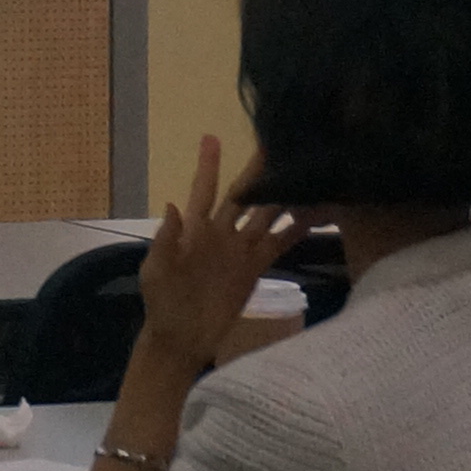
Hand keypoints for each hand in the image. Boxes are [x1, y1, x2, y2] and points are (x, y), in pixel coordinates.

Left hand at [136, 132, 310, 369]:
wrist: (180, 333)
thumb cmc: (161, 298)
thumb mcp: (156, 269)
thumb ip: (165, 239)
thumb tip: (172, 206)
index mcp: (193, 229)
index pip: (202, 190)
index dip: (207, 166)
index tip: (212, 137)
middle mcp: (220, 233)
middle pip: (242, 196)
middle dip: (256, 172)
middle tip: (272, 144)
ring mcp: (240, 249)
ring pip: (265, 216)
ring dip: (282, 197)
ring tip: (302, 173)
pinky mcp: (255, 267)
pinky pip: (278, 244)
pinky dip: (295, 230)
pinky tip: (314, 214)